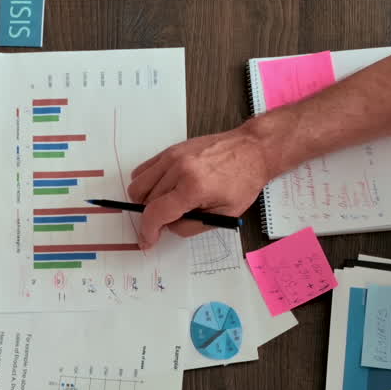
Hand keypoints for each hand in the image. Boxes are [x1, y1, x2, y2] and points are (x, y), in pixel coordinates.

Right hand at [127, 122, 269, 247]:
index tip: (147, 240)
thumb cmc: (243, 181)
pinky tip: (162, 189)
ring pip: (139, 184)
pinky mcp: (171, 149)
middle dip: (152, 217)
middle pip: (145, 200)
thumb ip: (191, 226)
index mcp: (194, 187)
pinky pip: (143, 169)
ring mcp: (172, 156)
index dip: (147, 231)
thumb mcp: (225, 215)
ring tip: (166, 204)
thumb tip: (168, 227)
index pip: (156, 213)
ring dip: (146, 200)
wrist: (251, 150)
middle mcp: (179, 168)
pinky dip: (147, 183)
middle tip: (168, 221)